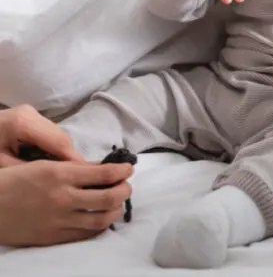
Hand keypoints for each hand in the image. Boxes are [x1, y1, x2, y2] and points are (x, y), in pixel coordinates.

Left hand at [0, 104, 81, 166]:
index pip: (57, 141)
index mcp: (22, 124)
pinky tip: (48, 154)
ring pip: (57, 131)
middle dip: (69, 153)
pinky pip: (49, 129)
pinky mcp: (29, 113)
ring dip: (61, 148)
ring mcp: (30, 111)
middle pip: (60, 135)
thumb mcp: (3, 163)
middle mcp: (30, 113)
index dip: (72, 156)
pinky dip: (53, 142)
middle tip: (74, 171)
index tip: (84, 170)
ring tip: (61, 165)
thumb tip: (57, 173)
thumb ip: (28, 167)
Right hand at [0, 159, 132, 245]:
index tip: (129, 168)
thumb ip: (73, 168)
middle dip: (125, 190)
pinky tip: (102, 217)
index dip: (123, 171)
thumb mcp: (42, 165)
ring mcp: (59, 220)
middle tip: (126, 186)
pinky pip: (86, 233)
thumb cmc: (12, 182)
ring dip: (117, 209)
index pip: (104, 174)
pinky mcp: (53, 237)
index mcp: (59, 175)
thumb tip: (100, 168)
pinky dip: (100, 225)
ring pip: (102, 218)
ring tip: (118, 203)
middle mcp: (63, 198)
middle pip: (109, 197)